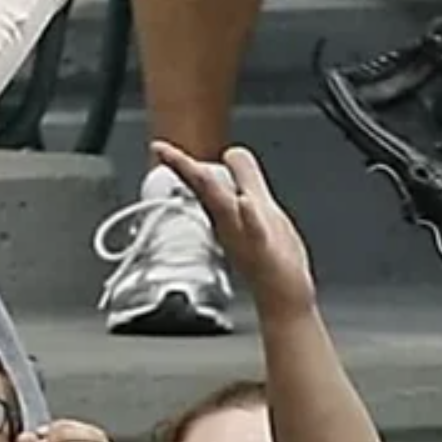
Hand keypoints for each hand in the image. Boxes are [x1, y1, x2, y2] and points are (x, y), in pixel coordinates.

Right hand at [154, 142, 315, 318]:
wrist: (281, 294)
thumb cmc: (269, 254)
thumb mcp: (257, 203)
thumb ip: (246, 177)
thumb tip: (233, 153)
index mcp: (228, 209)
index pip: (201, 178)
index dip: (180, 161)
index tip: (159, 147)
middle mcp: (231, 220)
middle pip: (204, 187)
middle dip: (185, 168)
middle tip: (163, 152)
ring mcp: (245, 234)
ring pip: (223, 206)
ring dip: (210, 188)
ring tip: (196, 170)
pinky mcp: (264, 247)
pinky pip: (254, 229)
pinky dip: (248, 216)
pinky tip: (245, 203)